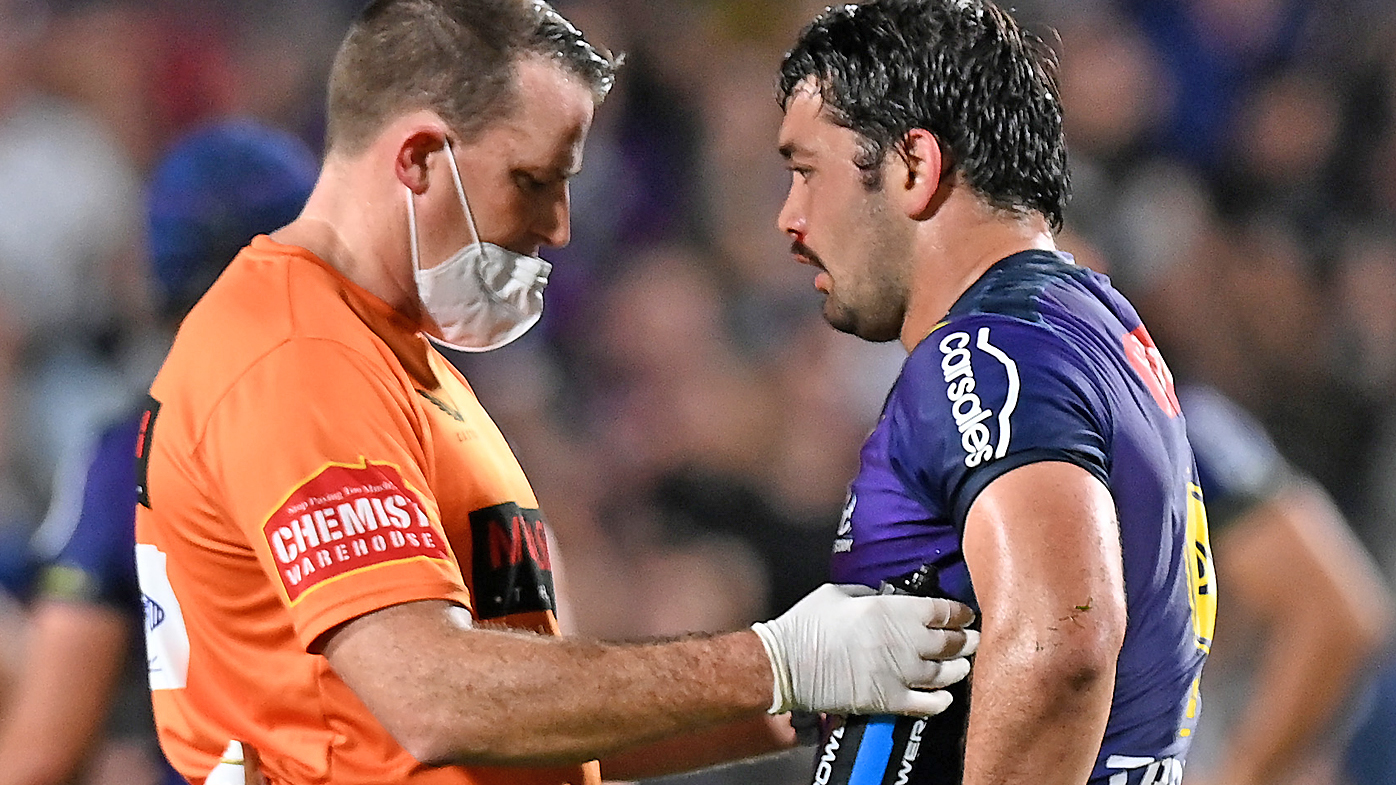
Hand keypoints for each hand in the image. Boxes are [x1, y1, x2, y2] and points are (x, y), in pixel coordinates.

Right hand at [751, 583, 977, 714]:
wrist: (787, 664)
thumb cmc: (807, 624)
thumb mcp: (838, 592)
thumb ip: (867, 593)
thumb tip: (883, 597)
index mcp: (890, 609)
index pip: (940, 610)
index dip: (958, 612)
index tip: (966, 614)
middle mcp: (902, 641)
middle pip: (949, 641)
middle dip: (966, 640)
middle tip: (973, 639)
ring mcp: (898, 672)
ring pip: (944, 673)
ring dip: (958, 668)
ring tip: (963, 665)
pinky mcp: (888, 699)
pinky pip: (926, 704)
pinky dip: (941, 700)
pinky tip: (946, 697)